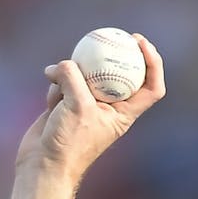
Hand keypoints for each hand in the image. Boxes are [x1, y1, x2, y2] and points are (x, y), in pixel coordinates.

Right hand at [13, 33, 164, 184]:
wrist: (44, 164)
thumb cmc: (69, 143)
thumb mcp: (76, 106)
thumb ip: (74, 78)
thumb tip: (64, 64)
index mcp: (125, 114)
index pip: (151, 87)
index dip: (153, 63)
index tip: (141, 43)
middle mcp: (110, 108)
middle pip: (120, 74)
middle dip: (116, 54)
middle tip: (112, 34)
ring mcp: (88, 105)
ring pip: (85, 75)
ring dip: (71, 76)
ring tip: (61, 93)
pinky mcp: (67, 103)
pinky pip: (64, 83)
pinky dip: (56, 87)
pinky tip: (49, 102)